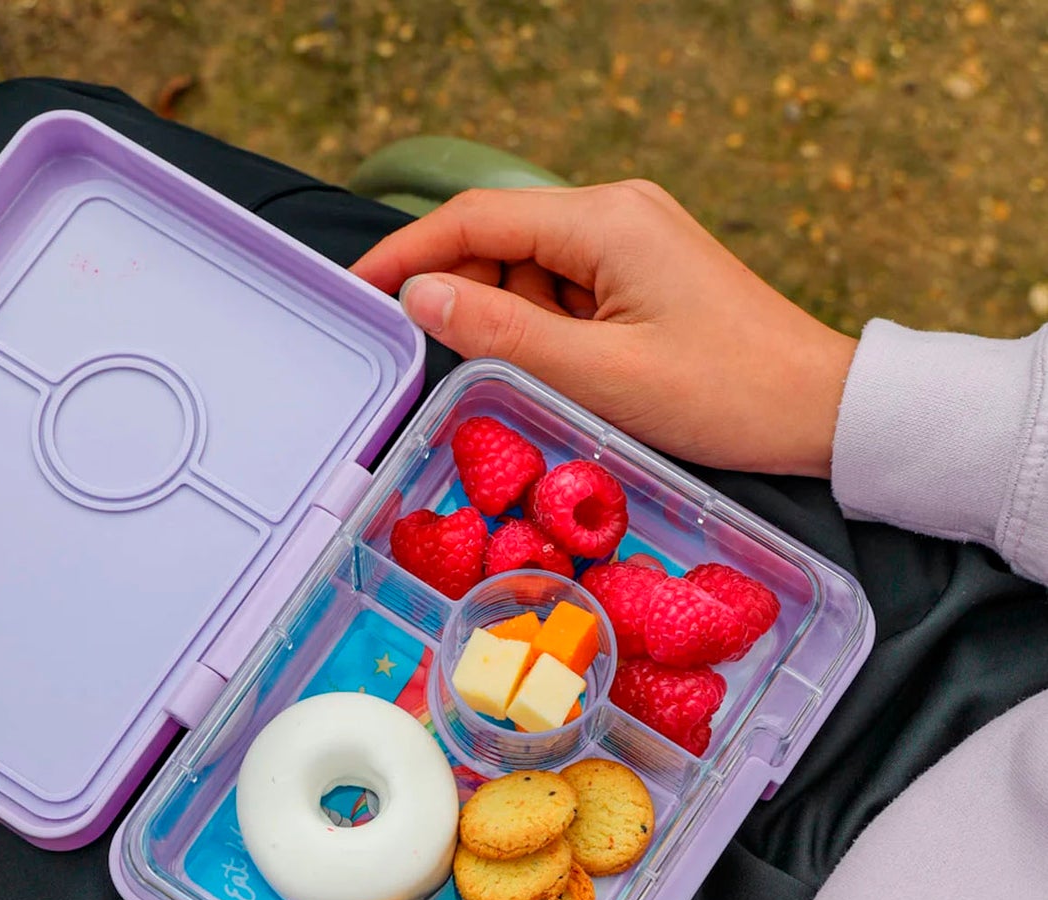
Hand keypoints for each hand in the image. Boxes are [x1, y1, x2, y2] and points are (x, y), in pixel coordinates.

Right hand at [352, 181, 856, 477]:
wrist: (819, 409)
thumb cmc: (724, 395)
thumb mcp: (599, 377)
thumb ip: (501, 333)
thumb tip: (419, 297)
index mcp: (604, 221)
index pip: (475, 219)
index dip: (406, 254)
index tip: (356, 292)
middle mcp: (614, 214)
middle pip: (498, 242)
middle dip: (465, 300)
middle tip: (445, 368)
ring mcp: (630, 243)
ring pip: (527, 274)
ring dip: (513, 328)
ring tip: (550, 385)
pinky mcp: (639, 276)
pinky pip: (563, 296)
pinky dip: (546, 335)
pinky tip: (573, 377)